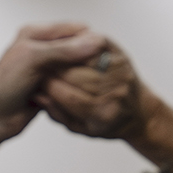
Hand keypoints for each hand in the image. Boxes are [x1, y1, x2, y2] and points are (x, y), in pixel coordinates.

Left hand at [0, 23, 113, 143]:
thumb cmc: (1, 86)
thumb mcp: (34, 59)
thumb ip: (64, 50)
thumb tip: (92, 42)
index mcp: (36, 35)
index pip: (72, 30)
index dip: (88, 40)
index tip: (103, 52)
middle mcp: (41, 50)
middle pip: (75, 49)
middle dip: (86, 60)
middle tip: (101, 71)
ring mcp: (44, 70)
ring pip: (73, 69)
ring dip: (81, 77)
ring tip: (93, 84)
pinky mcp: (47, 88)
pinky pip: (68, 86)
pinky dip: (74, 90)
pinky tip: (81, 94)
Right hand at [37, 43, 151, 140]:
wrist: (140, 113)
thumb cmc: (107, 123)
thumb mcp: (80, 129)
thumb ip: (59, 114)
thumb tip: (38, 96)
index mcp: (103, 114)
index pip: (67, 96)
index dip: (47, 87)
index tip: (33, 83)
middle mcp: (115, 92)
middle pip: (74, 74)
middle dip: (51, 69)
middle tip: (36, 65)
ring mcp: (120, 72)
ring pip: (82, 57)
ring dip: (62, 54)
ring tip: (47, 54)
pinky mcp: (122, 56)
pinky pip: (94, 44)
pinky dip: (78, 44)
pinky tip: (66, 47)